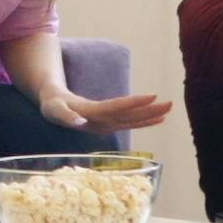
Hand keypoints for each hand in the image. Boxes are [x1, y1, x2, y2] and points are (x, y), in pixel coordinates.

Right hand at [41, 87, 176, 134]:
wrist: (53, 109)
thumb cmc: (53, 105)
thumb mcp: (54, 109)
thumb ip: (66, 115)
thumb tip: (80, 121)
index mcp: (91, 116)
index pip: (116, 108)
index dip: (133, 103)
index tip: (151, 96)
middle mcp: (103, 124)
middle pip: (129, 117)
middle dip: (150, 111)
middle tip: (170, 104)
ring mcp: (108, 126)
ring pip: (132, 121)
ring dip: (151, 115)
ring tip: (169, 109)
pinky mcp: (110, 125)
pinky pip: (130, 123)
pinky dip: (145, 121)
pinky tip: (159, 119)